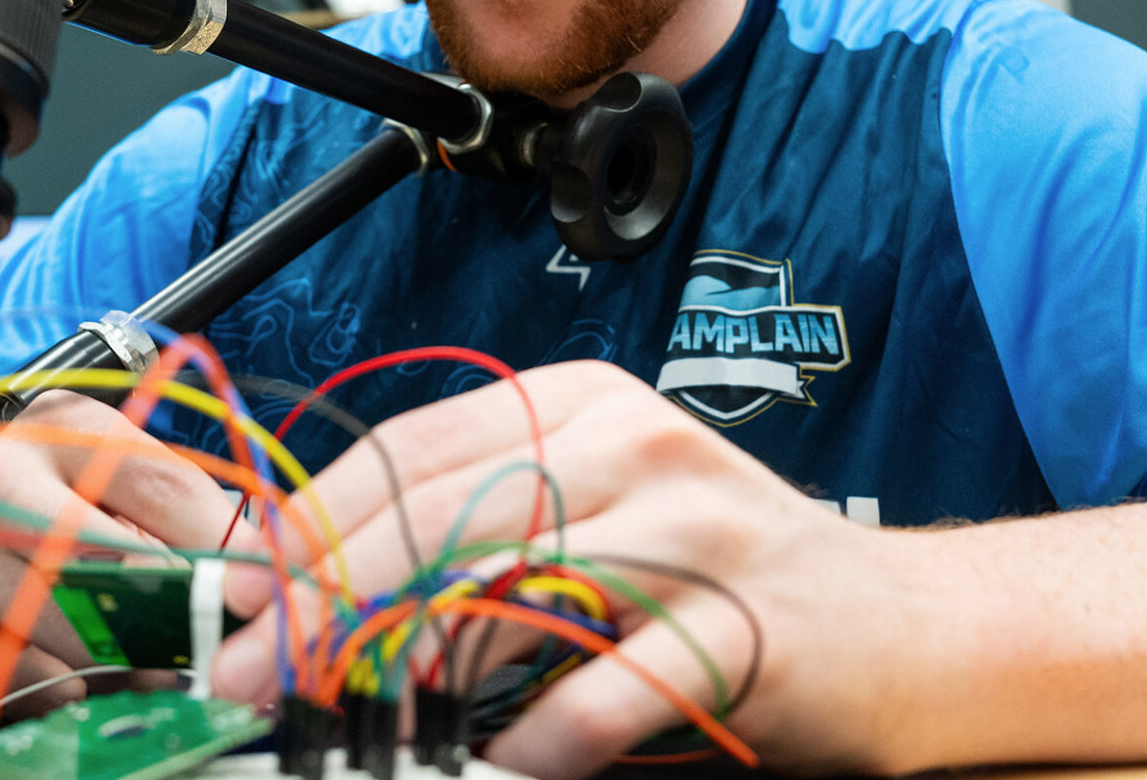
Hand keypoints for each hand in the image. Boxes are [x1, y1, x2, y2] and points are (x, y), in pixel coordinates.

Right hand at [0, 389, 241, 718]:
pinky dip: (66, 696)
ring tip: (147, 671)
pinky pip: (30, 688)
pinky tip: (66, 679)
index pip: (167, 484)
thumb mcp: (99, 492)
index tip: (268, 595)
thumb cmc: (26, 528)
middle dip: (181, 619)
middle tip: (216, 652)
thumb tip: (262, 582)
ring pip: (80, 635)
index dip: (229, 549)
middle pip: (121, 562)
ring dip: (132, 670)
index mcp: (56, 425)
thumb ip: (176, 522)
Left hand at [206, 360, 911, 777]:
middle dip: (334, 597)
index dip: (316, 523)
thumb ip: (476, 532)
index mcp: (580, 404)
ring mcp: (694, 527)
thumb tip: (316, 586)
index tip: (244, 595)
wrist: (902, 626)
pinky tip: (507, 766)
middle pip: (448, 510)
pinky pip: (615, 682)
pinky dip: (546, 735)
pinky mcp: (746, 621)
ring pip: (517, 585)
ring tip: (358, 721)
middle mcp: (632, 445)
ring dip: (419, 664)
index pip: (414, 447)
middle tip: (264, 673)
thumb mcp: (592, 519)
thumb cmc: (721, 576)